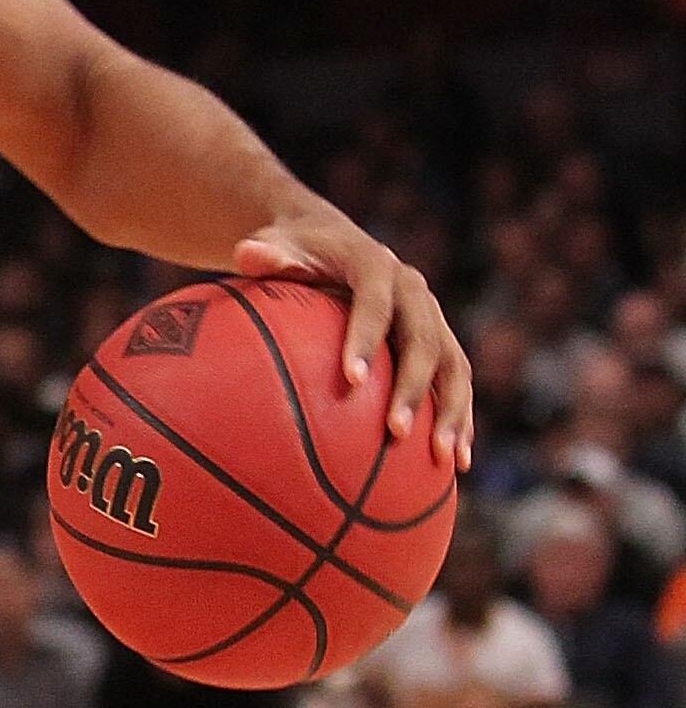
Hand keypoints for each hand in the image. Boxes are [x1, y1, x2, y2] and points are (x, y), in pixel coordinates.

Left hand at [235, 200, 471, 468]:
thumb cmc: (295, 252)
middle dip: (413, 387)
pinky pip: (456, 384)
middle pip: (425, 340)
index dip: (365, 338)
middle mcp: (414, 290)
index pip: (374, 303)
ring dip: (452, 411)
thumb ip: (267, 255)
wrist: (335, 243)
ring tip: (444, 457)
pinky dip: (460, 420)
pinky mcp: (441, 342)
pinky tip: (456, 465)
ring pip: (453, 366)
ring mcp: (432, 317)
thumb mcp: (278, 247)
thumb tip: (247, 255)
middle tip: (396, 431)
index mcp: (375, 266)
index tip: (351, 380)